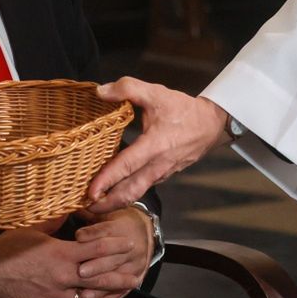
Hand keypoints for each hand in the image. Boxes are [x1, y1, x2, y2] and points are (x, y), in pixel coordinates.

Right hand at [0, 227, 138, 297]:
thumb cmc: (8, 247)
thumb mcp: (33, 231)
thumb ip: (53, 225)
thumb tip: (66, 211)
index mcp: (63, 254)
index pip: (97, 250)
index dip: (115, 247)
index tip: (129, 246)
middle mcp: (64, 276)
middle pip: (99, 278)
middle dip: (119, 279)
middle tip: (136, 279)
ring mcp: (56, 295)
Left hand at [70, 206, 152, 297]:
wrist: (146, 231)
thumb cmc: (118, 222)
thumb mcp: (108, 213)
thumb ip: (90, 213)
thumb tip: (71, 205)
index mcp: (120, 228)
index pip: (105, 230)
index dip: (91, 233)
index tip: (78, 236)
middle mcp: (129, 248)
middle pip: (111, 258)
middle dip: (96, 266)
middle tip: (80, 272)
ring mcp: (134, 265)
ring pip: (116, 278)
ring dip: (100, 289)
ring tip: (84, 297)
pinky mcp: (136, 277)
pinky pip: (122, 291)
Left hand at [86, 77, 228, 213]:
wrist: (210, 124)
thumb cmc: (183, 110)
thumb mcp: (156, 93)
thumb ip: (128, 88)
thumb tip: (100, 91)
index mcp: (154, 145)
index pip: (126, 166)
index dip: (107, 179)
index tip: (90, 192)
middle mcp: (158, 165)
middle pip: (130, 192)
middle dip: (108, 204)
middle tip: (86, 209)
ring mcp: (162, 173)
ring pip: (137, 192)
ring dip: (116, 201)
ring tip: (95, 205)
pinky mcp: (164, 175)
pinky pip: (144, 187)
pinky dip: (128, 193)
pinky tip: (115, 190)